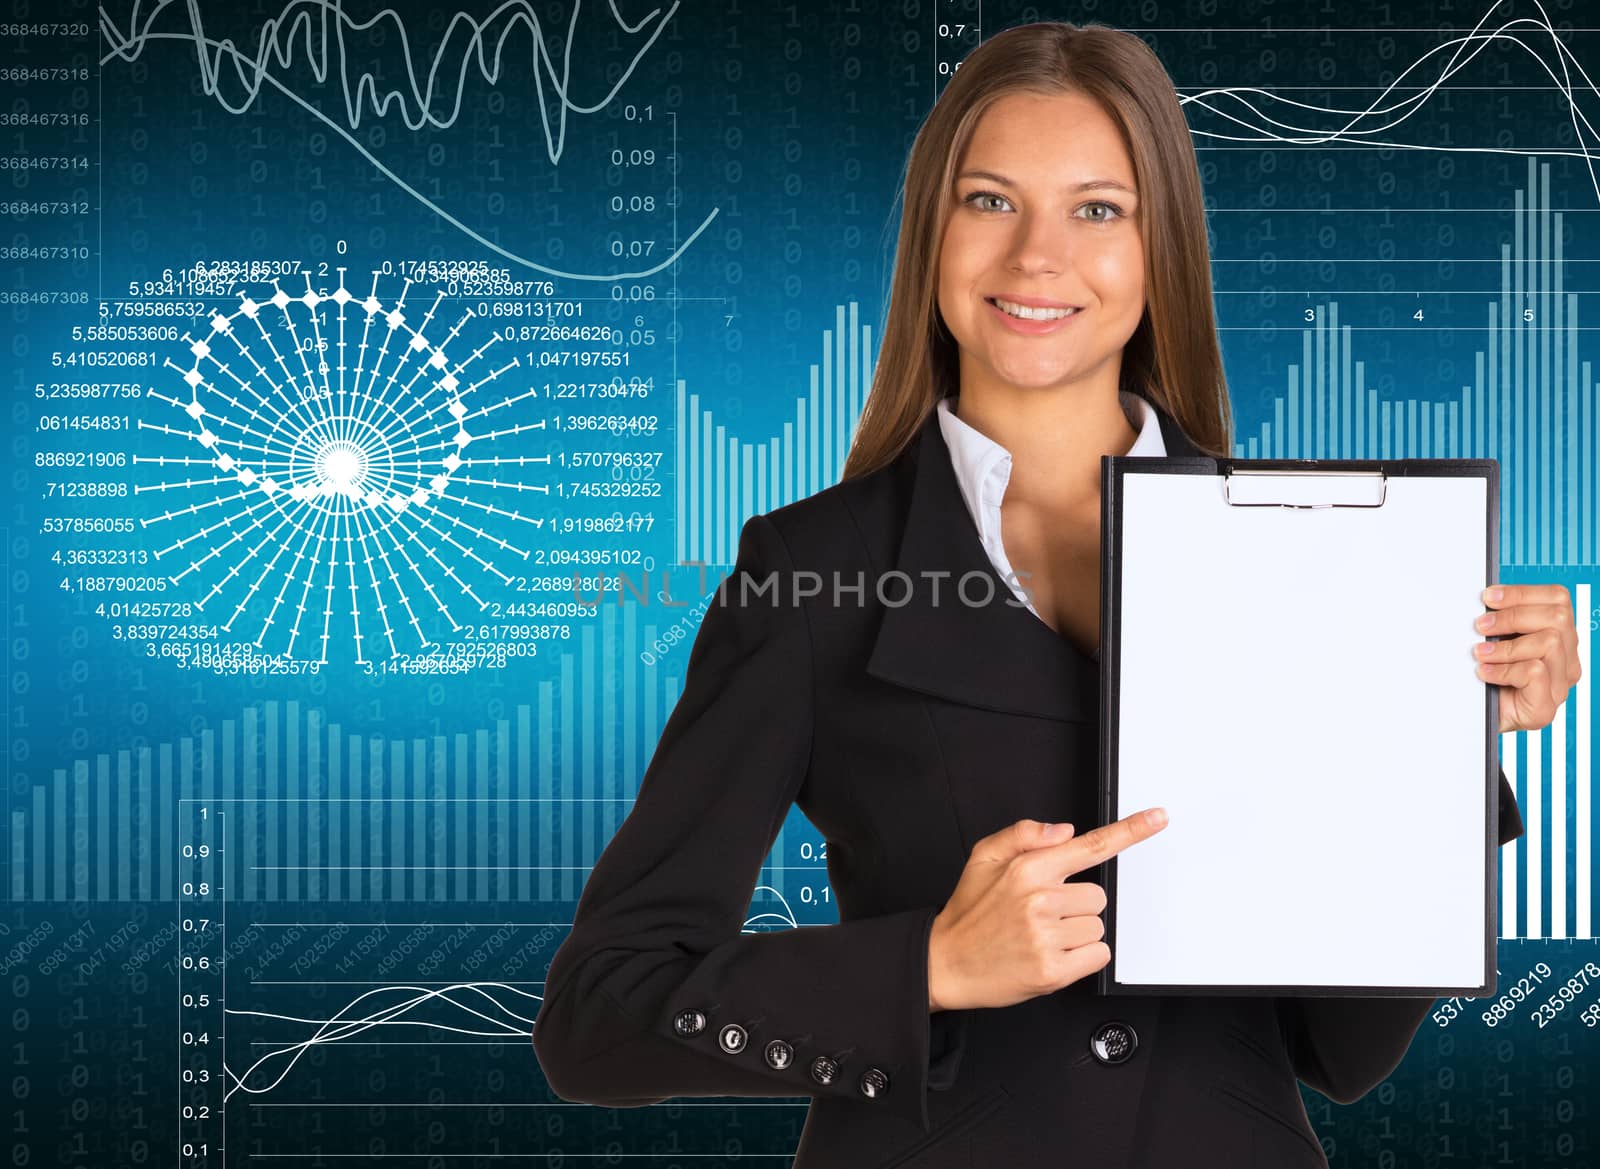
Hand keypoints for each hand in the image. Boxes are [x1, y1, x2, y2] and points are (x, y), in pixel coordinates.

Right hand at [927, 809, 1168, 1012]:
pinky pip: (1098, 955)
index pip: (1089, 846)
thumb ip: (1022, 834)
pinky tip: (1051, 954)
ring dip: (1076, 933)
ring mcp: (1046, 937)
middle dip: (1076, 905)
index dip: (1129, 832)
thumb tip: (1064, 830)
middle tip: (1042, 915)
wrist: (945, 963)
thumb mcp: (983, 857)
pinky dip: (1081, 957)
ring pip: (1097, 926)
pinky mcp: (1053, 970)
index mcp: (1027, 869)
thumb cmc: (968, 912)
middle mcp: (1039, 900)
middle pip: (1098, 896)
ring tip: (1040, 936)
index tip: (1157, 818)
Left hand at [1475, 584, 1582, 733]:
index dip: (1522, 592)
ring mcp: (1559, 686)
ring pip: (1551, 642)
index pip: (1558, 600)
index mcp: (1559, 638)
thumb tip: (1487, 596)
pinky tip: (1485, 674)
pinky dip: (1504, 670)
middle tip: (1480, 626)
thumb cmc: (1481, 677)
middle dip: (1513, 616)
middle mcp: (1565, 660)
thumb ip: (1500, 619)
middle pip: (1558, 616)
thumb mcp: (1493, 640)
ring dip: (1507, 646)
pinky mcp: (1545, 708)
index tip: (1488, 597)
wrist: (1470, 720)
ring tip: (1481, 654)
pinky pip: (1535, 671)